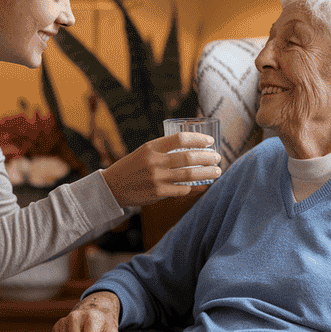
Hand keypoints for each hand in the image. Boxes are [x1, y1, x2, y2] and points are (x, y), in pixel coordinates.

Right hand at [101, 133, 220, 206]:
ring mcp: (157, 178)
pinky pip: (183, 189)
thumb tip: (192, 149)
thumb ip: (164, 150)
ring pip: (189, 175)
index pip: (180, 138)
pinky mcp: (158, 193)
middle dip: (208, 158)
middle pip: (189, 157)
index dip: (198, 139)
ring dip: (207, 173)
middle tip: (217, 158)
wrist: (113, 186)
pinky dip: (194, 187)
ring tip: (217, 171)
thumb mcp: (144, 151)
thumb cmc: (132, 167)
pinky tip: (201, 185)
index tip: (210, 142)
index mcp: (151, 147)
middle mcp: (155, 161)